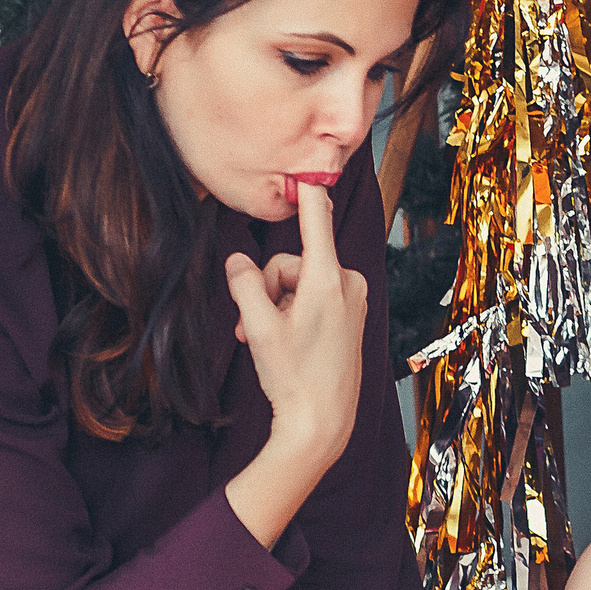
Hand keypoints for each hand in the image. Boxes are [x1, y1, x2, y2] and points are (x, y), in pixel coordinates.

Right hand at [226, 182, 367, 473]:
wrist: (323, 425)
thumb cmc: (293, 378)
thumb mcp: (256, 327)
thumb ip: (244, 285)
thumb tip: (237, 260)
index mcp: (329, 280)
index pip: (316, 219)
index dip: (306, 191)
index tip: (308, 165)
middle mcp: (348, 285)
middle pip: (292, 262)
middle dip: (268, 289)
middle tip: (253, 323)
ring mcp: (353, 302)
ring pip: (299, 285)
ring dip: (276, 307)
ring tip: (264, 340)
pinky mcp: (351, 318)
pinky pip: (314, 301)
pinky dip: (293, 315)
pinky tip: (281, 343)